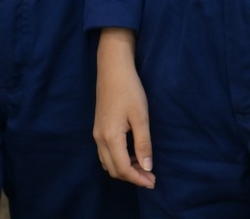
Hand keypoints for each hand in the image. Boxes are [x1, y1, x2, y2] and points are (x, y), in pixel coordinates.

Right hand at [93, 28, 154, 188]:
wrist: (112, 68)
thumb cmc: (129, 89)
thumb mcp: (141, 116)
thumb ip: (143, 144)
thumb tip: (147, 168)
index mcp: (110, 137)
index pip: (123, 168)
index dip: (138, 179)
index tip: (153, 182)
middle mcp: (99, 138)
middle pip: (113, 169)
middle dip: (132, 177)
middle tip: (150, 177)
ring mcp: (97, 133)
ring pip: (108, 162)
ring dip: (124, 169)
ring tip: (143, 166)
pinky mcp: (98, 127)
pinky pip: (105, 153)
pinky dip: (118, 159)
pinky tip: (131, 154)